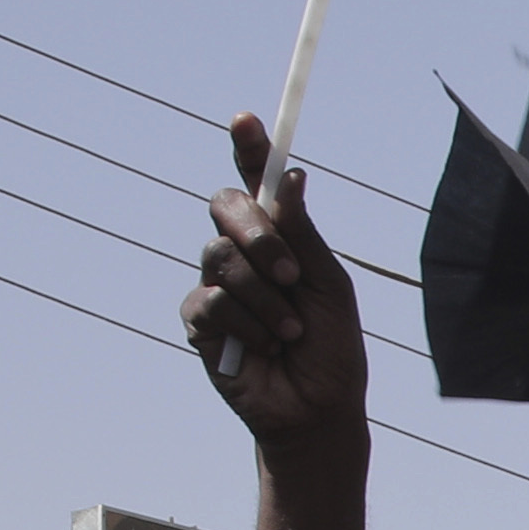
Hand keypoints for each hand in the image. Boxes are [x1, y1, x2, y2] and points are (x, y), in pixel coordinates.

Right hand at [183, 116, 367, 461]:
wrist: (318, 409)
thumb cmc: (330, 347)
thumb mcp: (329, 285)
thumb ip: (304, 235)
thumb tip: (292, 177)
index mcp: (277, 238)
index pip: (253, 183)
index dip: (247, 149)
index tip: (245, 120)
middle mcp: (240, 253)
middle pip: (225, 208)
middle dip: (259, 235)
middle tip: (292, 275)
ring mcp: (216, 285)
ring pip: (221, 259)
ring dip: (265, 298)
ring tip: (291, 333)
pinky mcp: (198, 322)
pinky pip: (213, 303)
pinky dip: (248, 326)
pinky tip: (266, 349)